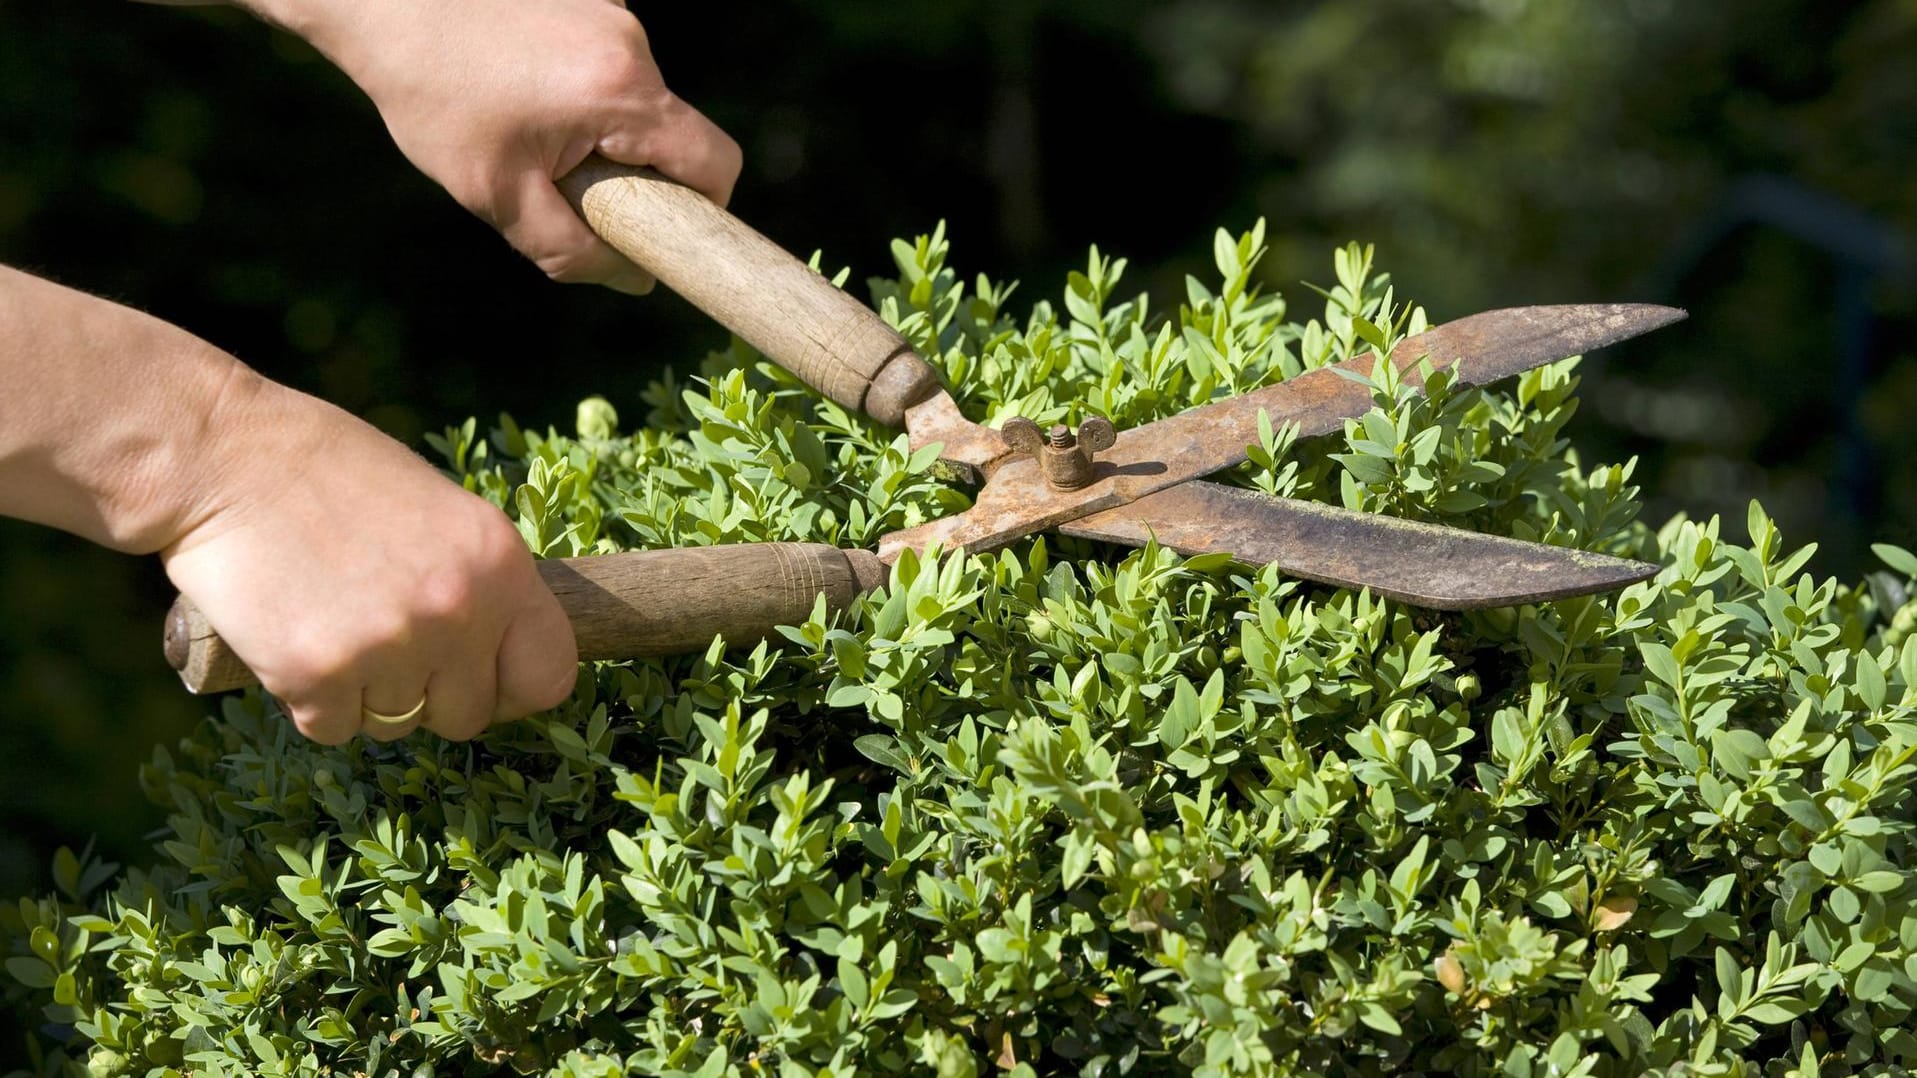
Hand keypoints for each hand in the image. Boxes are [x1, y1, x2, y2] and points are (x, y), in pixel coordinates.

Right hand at [160, 377, 578, 743]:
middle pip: (468, 715)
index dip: (513, 687)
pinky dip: (311, 701)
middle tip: (385, 645)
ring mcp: (389, 647)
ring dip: (365, 694)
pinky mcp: (316, 675)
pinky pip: (333, 730)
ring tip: (332, 620)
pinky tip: (293, 636)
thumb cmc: (329, 473)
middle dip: (431, 695)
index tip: (483, 680)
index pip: (550, 674)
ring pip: (397, 725)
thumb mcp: (441, 512)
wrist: (223, 458)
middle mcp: (458, 611)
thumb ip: (477, 583)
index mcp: (501, 565)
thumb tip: (494, 653)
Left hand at [272, 0, 740, 293]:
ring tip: (528, 128)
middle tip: (567, 183)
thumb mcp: (499, 196)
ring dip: (602, 131)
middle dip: (635, 172)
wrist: (378, 1)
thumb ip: (574, 250)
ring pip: (639, 102)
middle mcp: (632, 44)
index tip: (660, 231)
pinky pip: (610, 67)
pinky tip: (520, 89)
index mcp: (622, 92)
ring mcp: (614, 13)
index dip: (704, 210)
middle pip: (675, 134)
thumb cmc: (433, 98)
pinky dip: (580, 93)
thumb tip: (635, 279)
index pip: (715, 164)